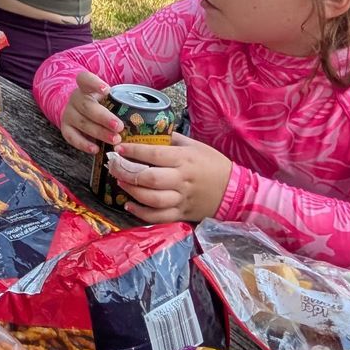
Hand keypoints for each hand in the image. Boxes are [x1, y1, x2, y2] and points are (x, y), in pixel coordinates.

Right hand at [57, 72, 123, 156]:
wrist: (79, 111)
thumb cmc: (100, 105)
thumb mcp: (108, 98)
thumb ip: (121, 103)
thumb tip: (153, 115)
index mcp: (86, 87)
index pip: (85, 79)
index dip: (94, 83)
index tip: (106, 90)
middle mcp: (75, 99)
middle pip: (87, 106)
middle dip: (104, 117)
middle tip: (119, 126)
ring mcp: (69, 114)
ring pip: (82, 123)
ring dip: (99, 132)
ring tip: (115, 140)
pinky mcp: (65, 128)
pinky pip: (72, 137)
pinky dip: (84, 144)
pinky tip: (96, 149)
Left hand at [108, 133, 232, 224]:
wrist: (235, 191)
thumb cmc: (212, 164)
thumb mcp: (195, 146)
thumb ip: (171, 141)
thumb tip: (148, 132)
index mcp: (184, 159)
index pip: (154, 155)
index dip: (134, 152)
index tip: (119, 148)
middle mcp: (182, 180)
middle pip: (150, 179)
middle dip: (127, 172)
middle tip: (114, 166)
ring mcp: (182, 199)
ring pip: (152, 199)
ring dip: (132, 191)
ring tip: (120, 182)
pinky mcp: (182, 214)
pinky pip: (159, 217)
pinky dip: (141, 213)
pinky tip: (128, 205)